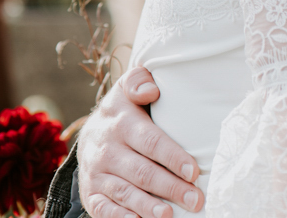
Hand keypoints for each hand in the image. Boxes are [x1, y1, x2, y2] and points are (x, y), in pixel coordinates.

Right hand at [76, 67, 203, 217]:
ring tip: (169, 215)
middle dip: (171, 188)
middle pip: (143, 172)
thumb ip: (139, 82)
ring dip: (148, 207)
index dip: (173, 157)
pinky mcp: (91, 192)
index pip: (151, 142)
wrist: (90, 132)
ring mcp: (97, 173)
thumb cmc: (125, 110)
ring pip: (125, 193)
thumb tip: (152, 90)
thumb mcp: (128, 89)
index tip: (194, 171)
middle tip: (196, 200)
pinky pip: (102, 209)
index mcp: (121, 123)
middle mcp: (107, 150)